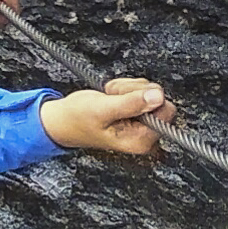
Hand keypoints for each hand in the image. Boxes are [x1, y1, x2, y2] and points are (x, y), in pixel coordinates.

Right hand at [39, 79, 173, 157]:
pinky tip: (110, 96)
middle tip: (113, 97)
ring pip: (148, 91)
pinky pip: (139, 91)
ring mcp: (141, 124)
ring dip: (126, 88)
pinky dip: (123, 88)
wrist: (62, 119)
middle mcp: (145, 134)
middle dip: (133, 91)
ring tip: (109, 97)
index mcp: (141, 140)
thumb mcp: (103, 109)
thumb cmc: (77, 118)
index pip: (165, 110)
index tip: (125, 98)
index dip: (146, 97)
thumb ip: (131, 103)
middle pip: (157, 98)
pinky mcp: (135, 114)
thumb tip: (159, 95)